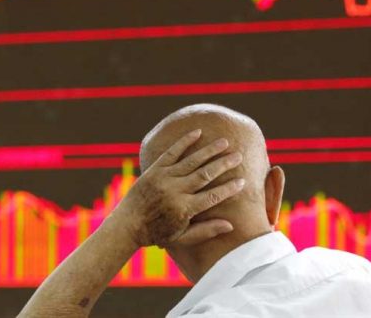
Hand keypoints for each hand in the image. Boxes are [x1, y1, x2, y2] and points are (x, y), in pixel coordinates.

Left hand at [114, 129, 243, 247]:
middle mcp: (175, 191)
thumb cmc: (157, 234)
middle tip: (239, 156)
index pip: (212, 197)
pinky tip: (198, 132)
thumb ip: (206, 231)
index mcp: (183, 209)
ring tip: (225, 142)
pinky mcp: (155, 169)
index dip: (228, 189)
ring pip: (191, 161)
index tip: (242, 181)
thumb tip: (230, 225)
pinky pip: (172, 152)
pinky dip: (184, 142)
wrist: (127, 224)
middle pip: (205, 174)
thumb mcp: (182, 238)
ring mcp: (164, 178)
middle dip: (223, 165)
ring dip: (209, 151)